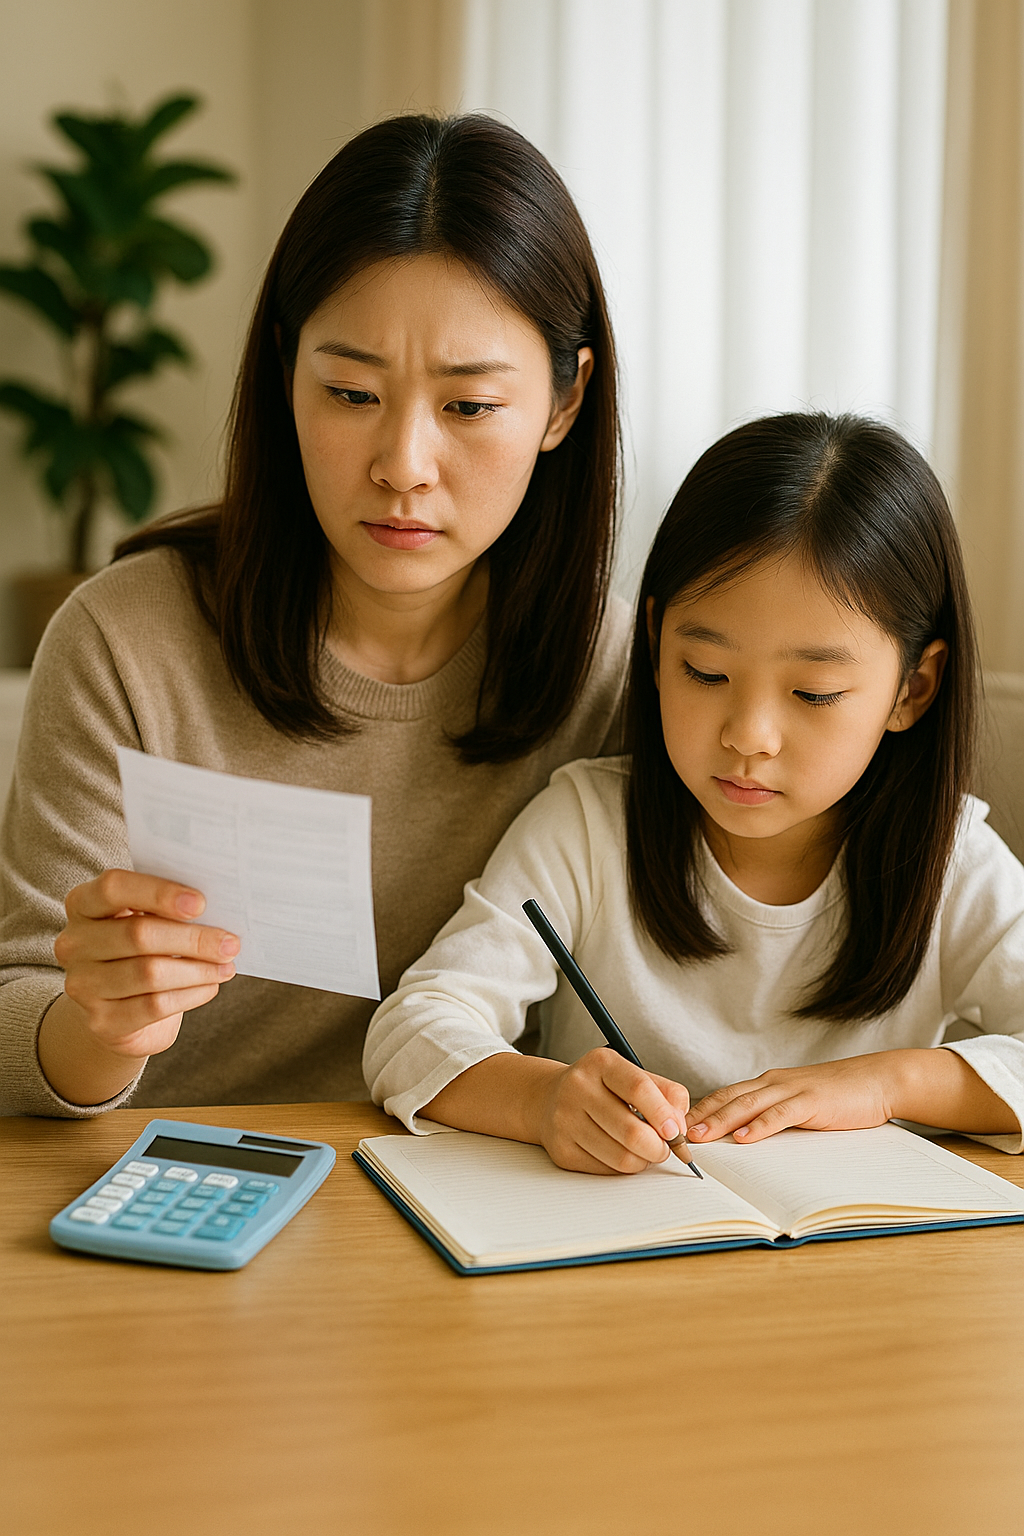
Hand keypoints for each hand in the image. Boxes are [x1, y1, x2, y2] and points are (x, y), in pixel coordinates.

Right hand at [52, 869, 238, 1060]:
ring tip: (226, 966)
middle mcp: (73, 943)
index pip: (113, 888)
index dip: (158, 893)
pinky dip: (190, 994)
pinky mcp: (101, 1021)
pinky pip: (154, 1005)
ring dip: (198, 969)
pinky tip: (210, 986)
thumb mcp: (144, 919)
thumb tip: (220, 906)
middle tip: (230, 943)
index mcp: (82, 903)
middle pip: (138, 934)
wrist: (117, 1008)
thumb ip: (167, 908)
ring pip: (149, 973)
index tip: (200, 903)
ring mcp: (82, 984)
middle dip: (193, 938)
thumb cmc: (140, 950)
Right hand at [536, 1047, 690, 1174]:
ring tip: (645, 1151)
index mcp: (600, 1063)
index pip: (639, 1089)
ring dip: (643, 1161)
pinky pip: (606, 1170)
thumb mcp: (631, 1075)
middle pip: (632, 1131)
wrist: (548, 1097)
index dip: (664, 1115)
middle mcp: (578, 1088)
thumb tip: (680, 1126)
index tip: (676, 1131)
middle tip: (665, 1148)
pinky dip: (623, 1168)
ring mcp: (565, 1120)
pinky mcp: (561, 1149)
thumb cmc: (599, 1087)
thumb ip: (665, 1093)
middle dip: (659, 1147)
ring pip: (621, 1158)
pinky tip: (622, 1153)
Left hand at [686, 1055, 899, 1144]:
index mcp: (769, 1083)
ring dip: (721, 1121)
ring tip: (699, 1137)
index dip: (700, 1110)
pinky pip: (780, 1113)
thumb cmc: (839, 1096)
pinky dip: (760, 1126)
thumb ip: (774, 1115)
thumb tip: (746, 1137)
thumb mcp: (799, 1104)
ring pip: (748, 1104)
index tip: (676, 1125)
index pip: (726, 1095)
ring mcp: (792, 1090)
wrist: (877, 1080)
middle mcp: (774, 1082)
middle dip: (700, 1116)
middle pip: (728, 1098)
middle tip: (673, 1132)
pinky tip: (745, 1138)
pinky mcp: (811, 1101)